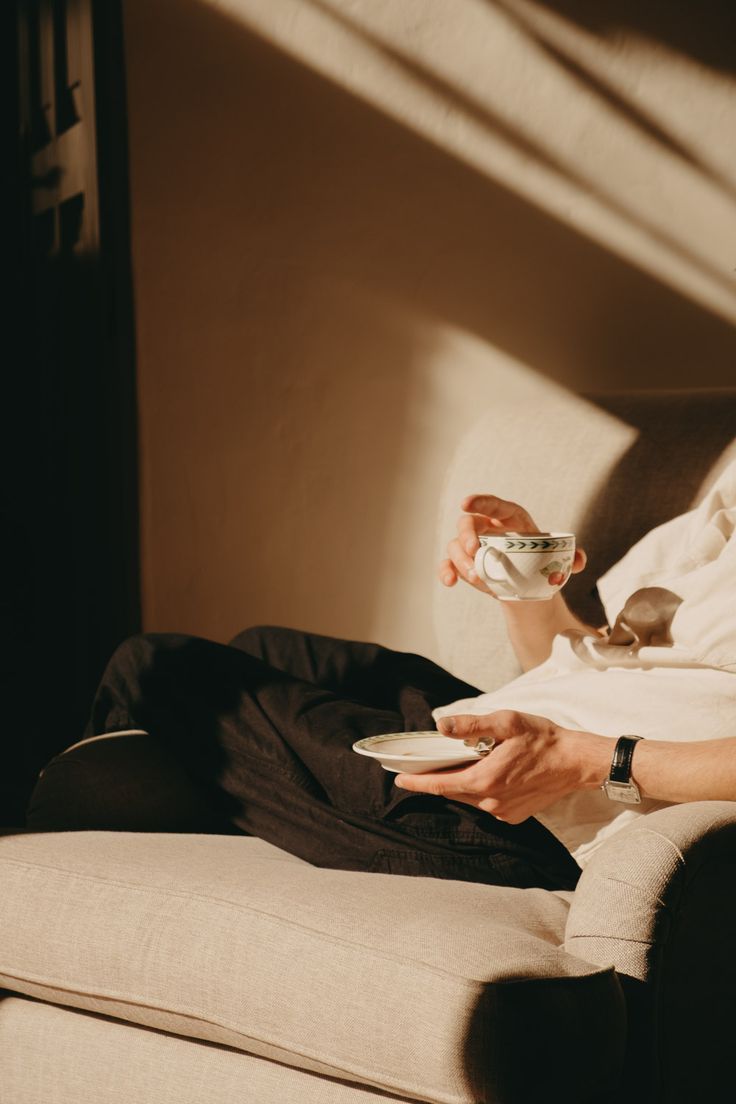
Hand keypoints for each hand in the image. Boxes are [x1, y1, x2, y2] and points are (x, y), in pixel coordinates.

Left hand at [394, 711, 610, 822]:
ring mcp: (503, 812)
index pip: (441, 785)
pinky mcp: (514, 816)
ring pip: (469, 799)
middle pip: (454, 792)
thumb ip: (471, 725)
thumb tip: (441, 726)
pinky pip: (486, 805)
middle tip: (421, 768)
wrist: (576, 763)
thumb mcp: (506, 723)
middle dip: (437, 781)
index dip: (417, 783)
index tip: (399, 781)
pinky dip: (479, 791)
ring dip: (459, 785)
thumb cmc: (543, 739)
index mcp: (485, 780)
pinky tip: (484, 775)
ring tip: (453, 767)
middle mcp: (491, 803)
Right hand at [438, 494, 586, 594]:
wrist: (527, 582)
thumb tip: (580, 559)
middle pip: (467, 523)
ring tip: (478, 578)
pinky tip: (450, 582)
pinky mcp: (464, 564)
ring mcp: (472, 546)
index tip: (466, 503)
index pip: (492, 505)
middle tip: (475, 551)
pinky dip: (446, 571)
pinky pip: (448, 564)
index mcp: (508, 518)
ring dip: (461, 561)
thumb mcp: (557, 558)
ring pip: (456, 545)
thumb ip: (572, 558)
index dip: (479, 502)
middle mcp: (486, 528)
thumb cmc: (540, 561)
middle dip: (467, 535)